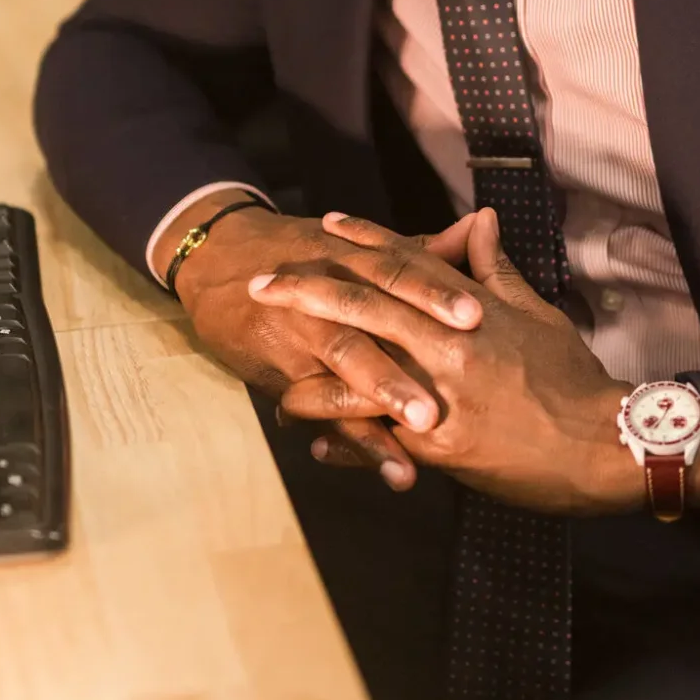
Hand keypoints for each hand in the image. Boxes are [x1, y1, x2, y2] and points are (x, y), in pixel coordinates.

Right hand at [158, 193, 482, 488]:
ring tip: (426, 425)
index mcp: (354, 257)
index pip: (401, 270)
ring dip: (385, 392)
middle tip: (464, 369)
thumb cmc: (300, 252)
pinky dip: (356, 441)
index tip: (480, 313)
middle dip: (417, 344)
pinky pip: (324, 410)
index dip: (438, 290)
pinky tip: (390, 469)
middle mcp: (329, 289)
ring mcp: (305, 331)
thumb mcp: (353, 246)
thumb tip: (476, 230)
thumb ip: (419, 248)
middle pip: (375, 315)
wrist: (218, 260)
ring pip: (348, 359)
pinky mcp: (286, 372)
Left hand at [249, 207, 657, 514]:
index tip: (325, 224)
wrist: (603, 443)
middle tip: (260, 284)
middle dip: (307, 292)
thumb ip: (497, 270)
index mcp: (470, 308)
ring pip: (359, 376)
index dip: (363, 239)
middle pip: (364, 306)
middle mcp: (447, 343)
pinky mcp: (440, 447)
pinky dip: (346, 440)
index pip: (407, 261)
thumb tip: (480, 220)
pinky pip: (380, 440)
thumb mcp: (537, 315)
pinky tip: (316, 443)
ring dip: (311, 375)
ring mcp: (439, 394)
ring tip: (273, 375)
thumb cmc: (573, 379)